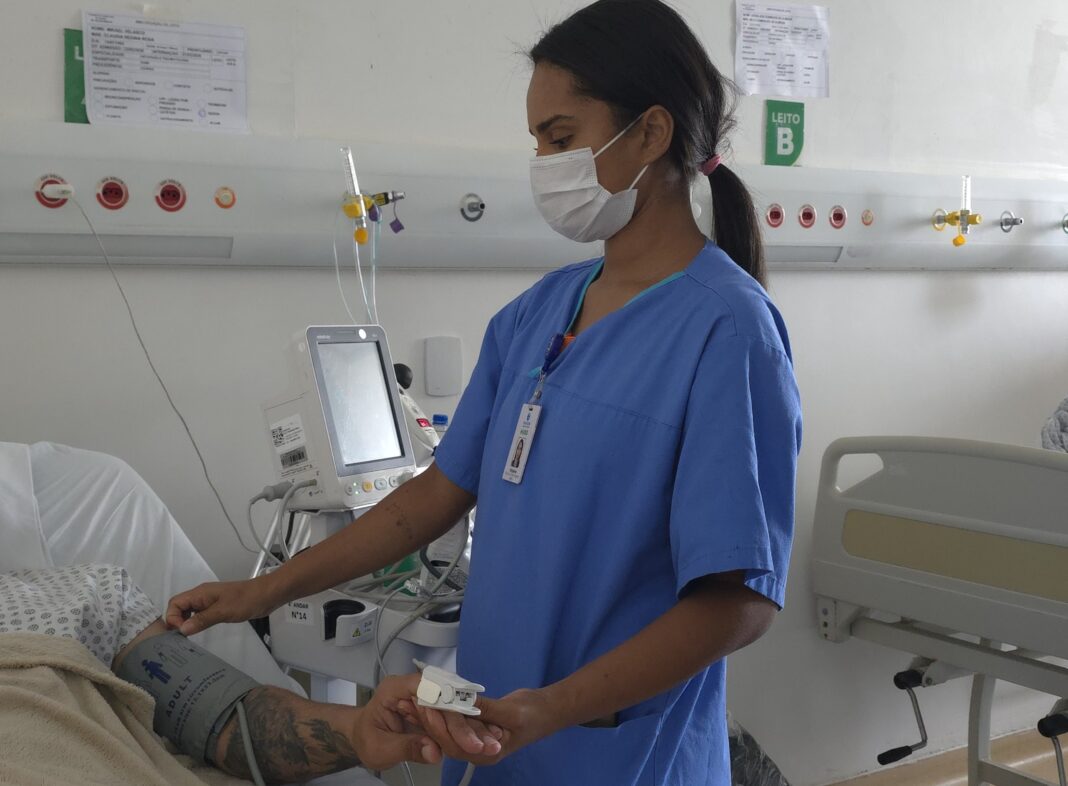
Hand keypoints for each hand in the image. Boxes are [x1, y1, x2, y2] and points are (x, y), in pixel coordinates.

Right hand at [165, 575, 280, 635]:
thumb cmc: (246, 600)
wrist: (267, 594)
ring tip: (187, 637)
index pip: (175, 603)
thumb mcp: (223, 611)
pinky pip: (200, 614)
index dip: (172, 618)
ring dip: (185, 622)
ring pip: (189, 611)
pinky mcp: (218, 607)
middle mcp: (202, 596)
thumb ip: (202, 620)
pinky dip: (195, 622)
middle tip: (181, 637)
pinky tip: (199, 631)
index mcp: (200, 593)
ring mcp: (210, 601)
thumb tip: (181, 630)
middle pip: (179, 607)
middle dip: (176, 621)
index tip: (181, 632)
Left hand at [356, 675, 502, 770]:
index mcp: (396, 688)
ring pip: (453, 705)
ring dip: (473, 725)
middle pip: (445, 697)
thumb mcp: (380, 748)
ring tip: (492, 742)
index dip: (449, 706)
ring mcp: (424, 695)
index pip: (427, 689)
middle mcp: (413, 686)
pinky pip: (452, 715)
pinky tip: (484, 739)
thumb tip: (435, 752)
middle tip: (488, 741)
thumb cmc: (366, 739)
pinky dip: (468, 728)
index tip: (467, 727)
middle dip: (466, 721)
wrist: (362, 736)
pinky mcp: (432, 707)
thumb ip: (407, 747)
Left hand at [407, 688, 555, 765]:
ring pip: (448, 730)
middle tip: (413, 699)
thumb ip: (485, 709)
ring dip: (433, 714)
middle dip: (428, 720)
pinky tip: (432, 696)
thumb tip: (460, 701)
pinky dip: (444, 710)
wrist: (550, 710)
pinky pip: (456, 721)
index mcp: (487, 752)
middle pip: (446, 738)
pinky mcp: (477, 727)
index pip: (453, 743)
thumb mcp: (511, 712)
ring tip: (416, 696)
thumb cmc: (535, 714)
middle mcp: (478, 750)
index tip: (424, 705)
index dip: (436, 725)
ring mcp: (477, 739)